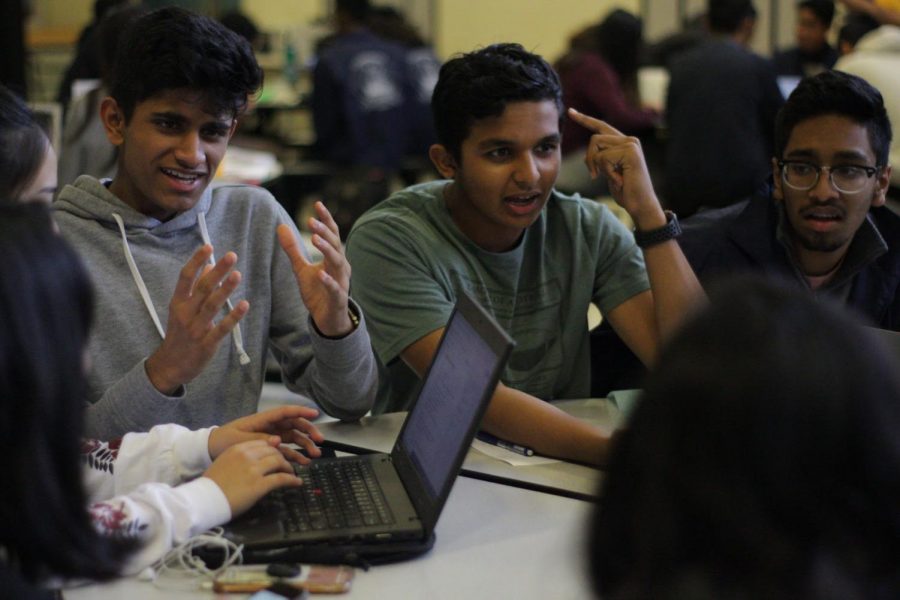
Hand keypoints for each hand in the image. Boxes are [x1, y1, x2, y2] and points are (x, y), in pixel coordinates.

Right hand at [145, 245, 248, 394]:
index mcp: (177, 302)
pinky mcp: (206, 344)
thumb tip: (210, 265)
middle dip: (217, 271)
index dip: (196, 261)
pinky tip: (244, 305)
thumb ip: (195, 287)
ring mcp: (195, 329)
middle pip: (201, 288)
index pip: (185, 277)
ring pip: (211, 306)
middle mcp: (185, 313)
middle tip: (231, 256)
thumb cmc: (180, 332)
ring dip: (225, 290)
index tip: (208, 246)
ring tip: (238, 275)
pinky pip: (221, 328)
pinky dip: (233, 317)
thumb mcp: (182, 308)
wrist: (171, 365)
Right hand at [203, 440, 301, 516]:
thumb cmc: (211, 484)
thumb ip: (239, 457)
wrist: (203, 499)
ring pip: (279, 462)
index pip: (263, 443)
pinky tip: (296, 482)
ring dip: (288, 467)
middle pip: (273, 451)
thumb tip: (253, 460)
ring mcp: (254, 469)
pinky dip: (292, 480)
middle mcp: (248, 455)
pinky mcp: (260, 484)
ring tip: (292, 473)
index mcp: (238, 448)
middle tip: (286, 465)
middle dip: (282, 458)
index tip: (278, 455)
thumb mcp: (224, 463)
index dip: (273, 449)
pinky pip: (281, 478)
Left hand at [208, 406, 324, 463]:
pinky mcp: (269, 449)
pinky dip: (295, 456)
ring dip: (305, 445)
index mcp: (263, 420)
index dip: (301, 411)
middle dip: (308, 431)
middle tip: (319, 440)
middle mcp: (270, 426)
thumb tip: (279, 440)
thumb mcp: (240, 439)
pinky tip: (303, 462)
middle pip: (294, 425)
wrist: (211, 450)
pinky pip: (286, 451)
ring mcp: (271, 437)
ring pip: (293, 438)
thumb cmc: (224, 440)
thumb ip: (261, 439)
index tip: (315, 413)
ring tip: (314, 455)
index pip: (285, 412)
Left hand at [277, 202, 352, 336]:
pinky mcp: (338, 298)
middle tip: (310, 220)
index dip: (326, 219)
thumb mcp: (301, 269)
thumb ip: (293, 249)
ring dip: (327, 250)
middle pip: (335, 245)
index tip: (317, 204)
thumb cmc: (317, 292)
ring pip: (338, 263)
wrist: (328, 319)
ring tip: (315, 239)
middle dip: (324, 232)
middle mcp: (341, 267)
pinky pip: (335, 288)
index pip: (332, 234)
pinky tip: (319, 273)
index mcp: (334, 258)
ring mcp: (341, 282)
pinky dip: (328, 280)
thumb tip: (280, 226)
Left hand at [567, 108, 665, 229]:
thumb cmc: (625, 191)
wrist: (640, 204)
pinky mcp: (630, 151)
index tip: (570, 112)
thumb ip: (601, 159)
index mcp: (624, 142)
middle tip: (595, 175)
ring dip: (598, 165)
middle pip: (594, 138)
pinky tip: (619, 180)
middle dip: (589, 158)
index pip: (601, 126)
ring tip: (613, 177)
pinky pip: (603, 157)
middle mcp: (629, 139)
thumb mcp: (608, 172)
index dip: (584, 119)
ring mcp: (631, 144)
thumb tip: (589, 155)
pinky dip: (606, 172)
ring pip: (597, 145)